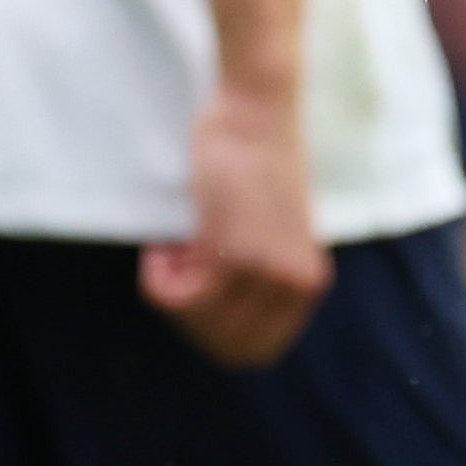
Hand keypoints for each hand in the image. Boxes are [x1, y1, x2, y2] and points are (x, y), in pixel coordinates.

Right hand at [143, 79, 331, 367]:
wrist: (255, 112)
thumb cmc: (252, 168)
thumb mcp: (269, 237)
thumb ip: (257, 284)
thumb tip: (215, 335)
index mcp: (308, 284)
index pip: (254, 353)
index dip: (212, 332)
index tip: (200, 291)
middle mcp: (296, 284)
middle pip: (222, 347)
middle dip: (187, 315)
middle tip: (183, 266)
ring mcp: (268, 271)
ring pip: (195, 323)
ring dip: (170, 290)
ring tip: (178, 247)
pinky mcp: (235, 252)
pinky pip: (175, 298)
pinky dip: (156, 277)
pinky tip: (166, 243)